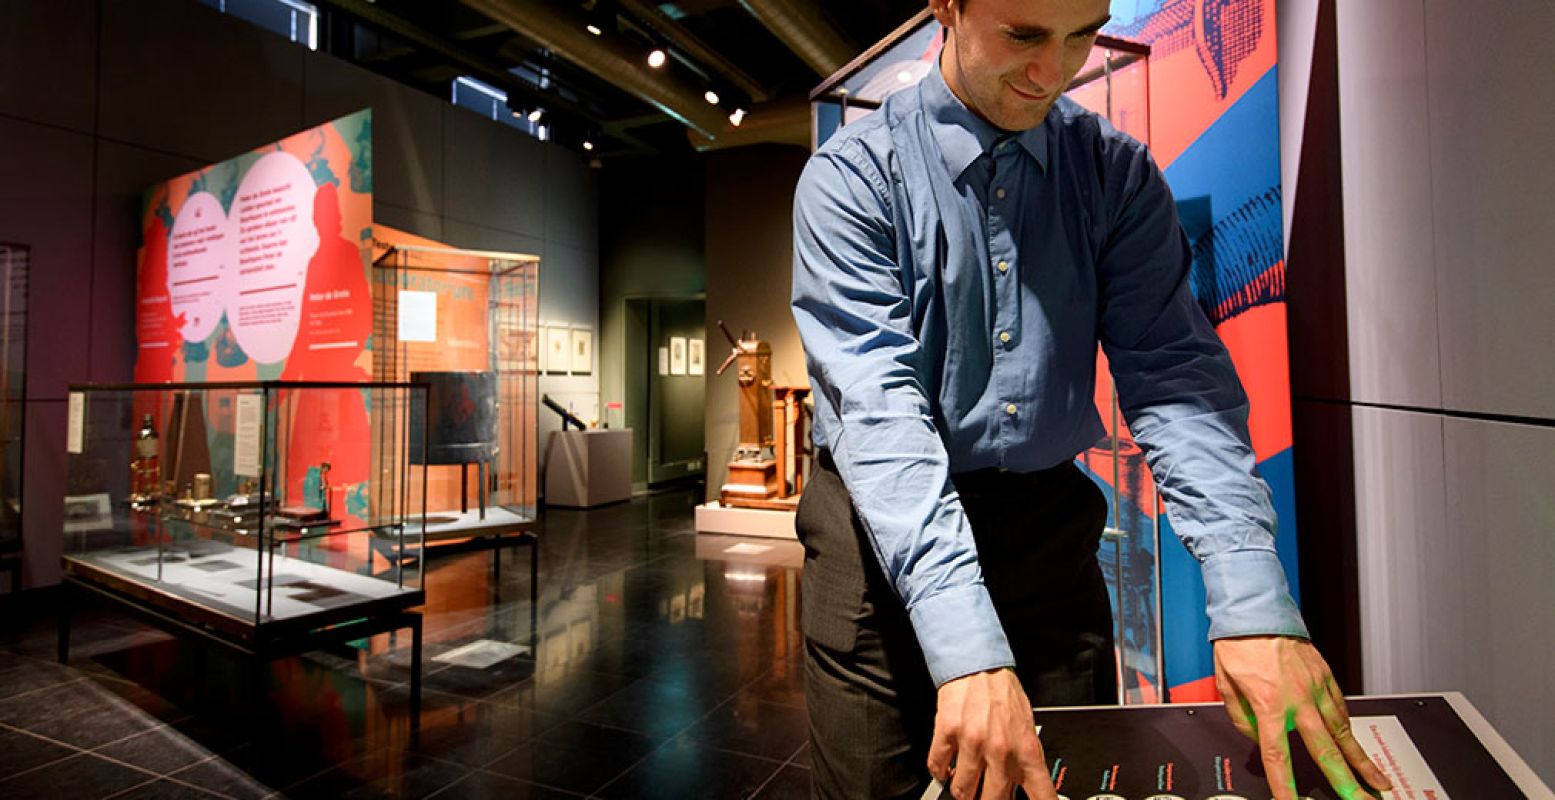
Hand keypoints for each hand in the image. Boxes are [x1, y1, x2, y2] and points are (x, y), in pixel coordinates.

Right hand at [926, 668, 1056, 799]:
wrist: (979, 664)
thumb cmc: (1002, 692)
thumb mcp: (1026, 726)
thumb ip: (1024, 757)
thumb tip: (1024, 785)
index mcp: (1025, 748)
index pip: (1041, 793)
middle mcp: (999, 749)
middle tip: (986, 797)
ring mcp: (972, 743)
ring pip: (963, 791)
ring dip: (963, 792)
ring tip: (965, 786)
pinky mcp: (947, 733)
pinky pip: (938, 768)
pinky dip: (941, 774)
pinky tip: (947, 770)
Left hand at [1213, 636, 1392, 799]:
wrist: (1256, 609)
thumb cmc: (1238, 643)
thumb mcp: (1225, 684)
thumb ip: (1242, 718)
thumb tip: (1258, 738)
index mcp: (1269, 704)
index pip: (1278, 756)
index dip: (1284, 785)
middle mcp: (1298, 699)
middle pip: (1327, 750)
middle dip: (1347, 781)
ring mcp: (1316, 688)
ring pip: (1344, 732)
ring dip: (1362, 760)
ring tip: (1378, 782)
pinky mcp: (1326, 677)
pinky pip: (1341, 710)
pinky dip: (1349, 730)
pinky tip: (1355, 745)